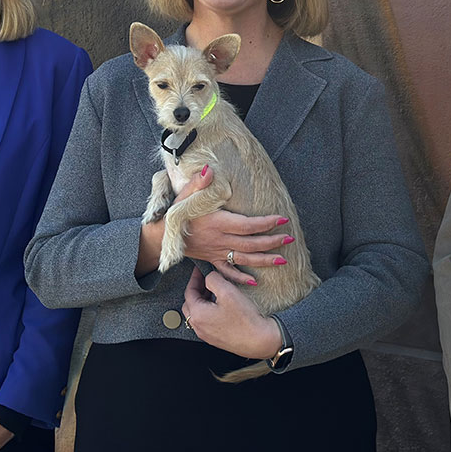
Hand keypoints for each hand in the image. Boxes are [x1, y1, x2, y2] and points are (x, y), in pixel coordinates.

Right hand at [137, 166, 289, 283]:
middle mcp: (219, 240)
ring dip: (264, 261)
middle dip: (272, 242)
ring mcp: (216, 252)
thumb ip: (198, 182)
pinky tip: (255, 281)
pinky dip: (241, 278)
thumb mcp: (184, 194)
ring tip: (283, 260)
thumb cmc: (174, 213)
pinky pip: (228, 272)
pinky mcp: (212, 260)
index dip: (265, 223)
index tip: (282, 220)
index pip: (247, 225)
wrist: (160, 236)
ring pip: (244, 259)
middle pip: (250, 244)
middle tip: (290, 239)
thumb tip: (210, 170)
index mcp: (217, 223)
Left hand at [181, 267, 282, 358]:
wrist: (258, 341)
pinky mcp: (214, 338)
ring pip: (198, 312)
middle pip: (190, 303)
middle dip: (197, 289)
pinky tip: (221, 305)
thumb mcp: (227, 292)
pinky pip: (206, 321)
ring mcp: (206, 334)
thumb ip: (213, 280)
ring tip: (215, 291)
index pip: (189, 291)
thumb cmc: (244, 319)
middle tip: (206, 280)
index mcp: (197, 314)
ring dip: (203, 300)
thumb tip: (208, 277)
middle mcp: (198, 326)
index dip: (194, 278)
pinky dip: (209, 310)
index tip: (200, 270)